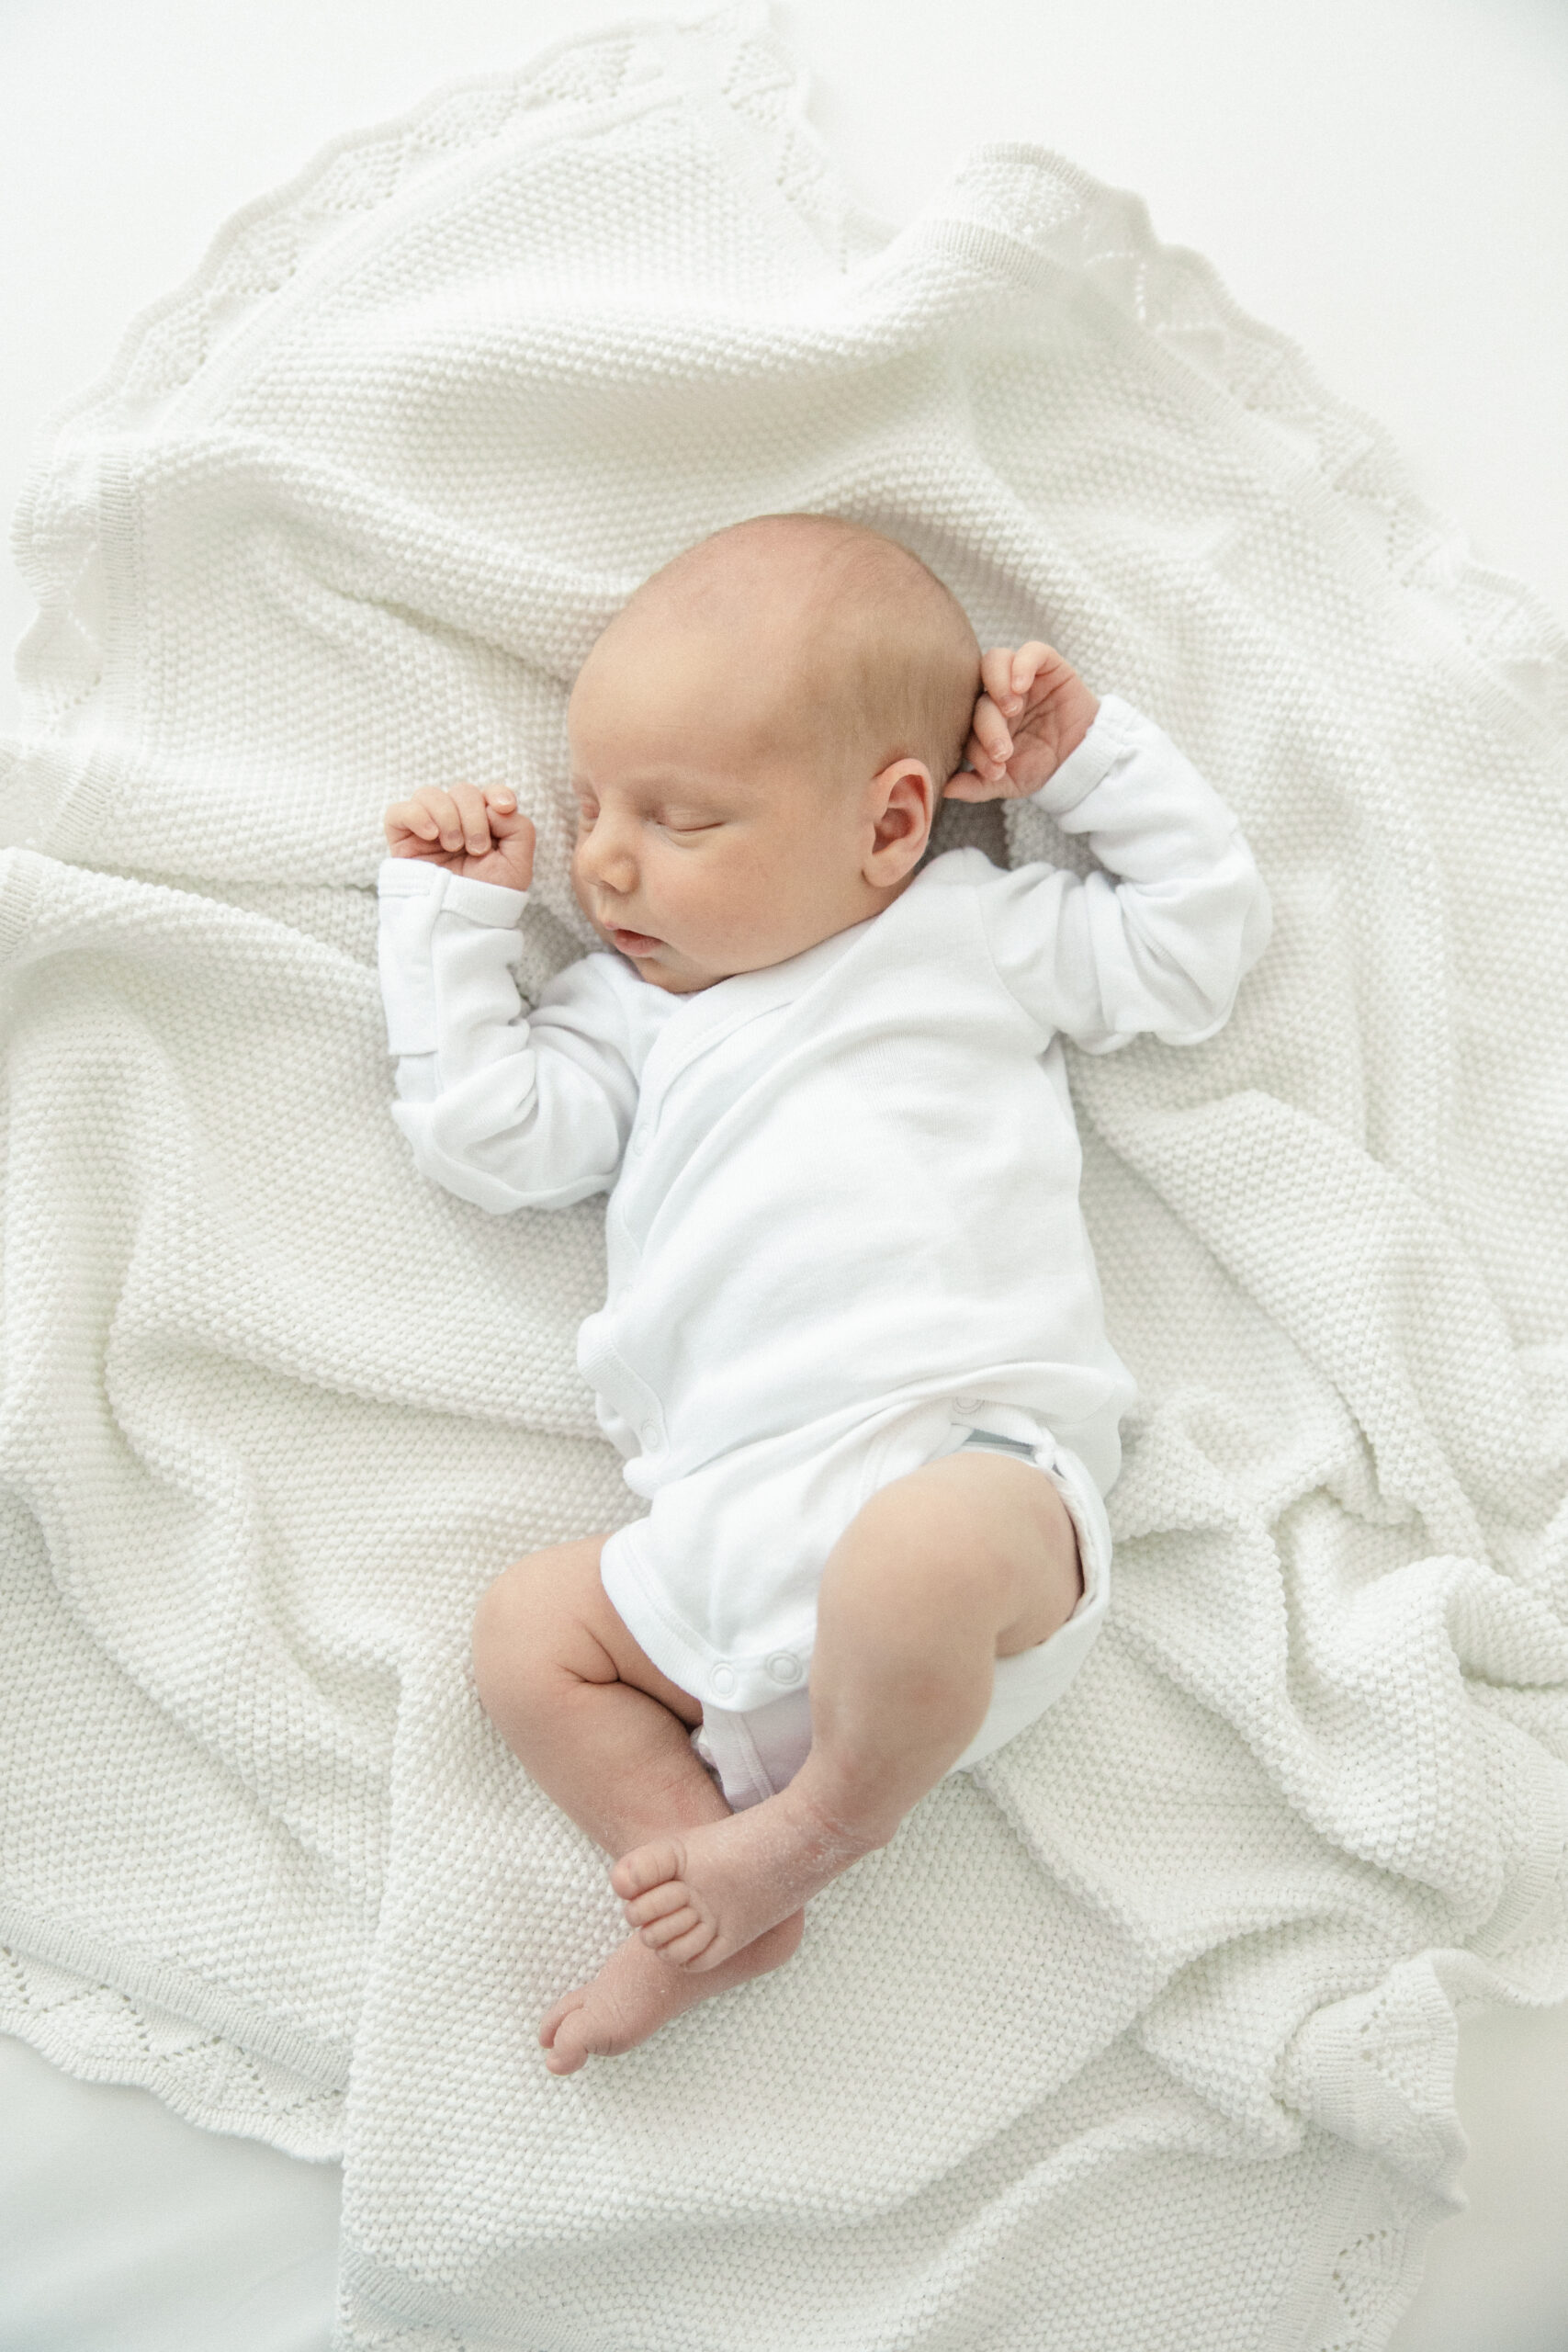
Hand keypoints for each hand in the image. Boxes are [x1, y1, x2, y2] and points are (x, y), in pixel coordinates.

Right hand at [382, 783, 535, 891]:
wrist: (462, 924)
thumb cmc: (489, 897)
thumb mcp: (518, 864)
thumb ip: (519, 827)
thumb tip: (493, 806)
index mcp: (484, 826)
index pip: (488, 793)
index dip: (497, 793)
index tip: (505, 808)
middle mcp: (455, 823)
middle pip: (462, 791)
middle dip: (473, 815)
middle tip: (476, 848)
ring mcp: (427, 829)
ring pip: (429, 794)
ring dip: (447, 815)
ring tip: (453, 846)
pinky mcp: (402, 840)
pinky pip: (399, 810)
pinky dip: (417, 815)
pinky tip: (432, 835)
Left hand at [945, 642, 1099, 800]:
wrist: (1082, 760)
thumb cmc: (1042, 768)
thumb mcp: (1009, 782)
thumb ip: (977, 786)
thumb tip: (945, 788)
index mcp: (982, 721)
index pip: (966, 725)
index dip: (976, 749)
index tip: (994, 770)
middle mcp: (997, 696)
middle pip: (979, 698)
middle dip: (988, 727)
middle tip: (1003, 750)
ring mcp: (1020, 679)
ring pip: (995, 661)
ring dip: (996, 684)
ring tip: (1011, 709)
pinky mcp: (1047, 666)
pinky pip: (1031, 652)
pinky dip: (1023, 664)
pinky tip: (1022, 686)